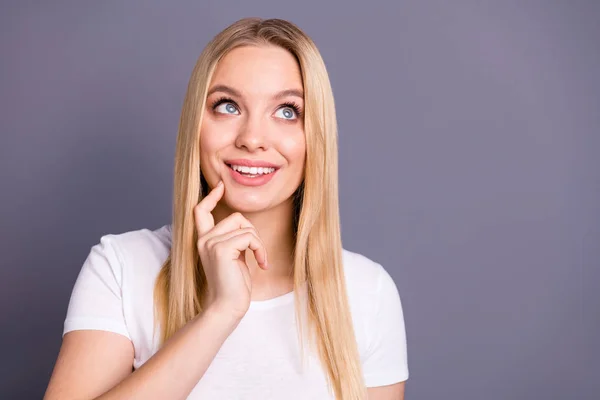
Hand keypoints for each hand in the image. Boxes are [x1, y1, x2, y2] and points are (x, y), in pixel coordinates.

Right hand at [194, 181, 267, 320]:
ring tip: (259, 260)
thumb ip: (233, 239)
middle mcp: (204, 239)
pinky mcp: (221, 249)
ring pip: (245, 227)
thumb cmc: (234, 285)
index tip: (220, 186)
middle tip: (257, 252)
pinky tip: (261, 264)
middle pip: (236, 217)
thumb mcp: (234, 257)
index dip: (211, 197)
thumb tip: (243, 223)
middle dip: (252, 232)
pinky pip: (250, 237)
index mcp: (204, 240)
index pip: (201, 211)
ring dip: (258, 244)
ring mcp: (210, 242)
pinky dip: (260, 249)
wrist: (227, 307)